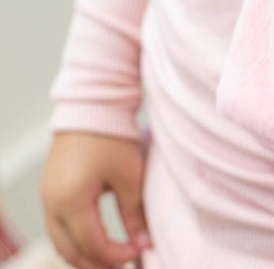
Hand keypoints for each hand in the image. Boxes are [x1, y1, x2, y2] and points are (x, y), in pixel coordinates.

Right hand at [41, 132, 151, 268]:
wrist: (92, 105)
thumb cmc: (112, 136)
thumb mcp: (129, 174)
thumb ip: (134, 212)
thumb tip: (143, 243)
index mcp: (71, 201)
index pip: (92, 244)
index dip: (115, 255)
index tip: (137, 253)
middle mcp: (52, 203)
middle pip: (69, 251)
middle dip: (95, 264)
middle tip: (121, 268)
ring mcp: (47, 197)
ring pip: (60, 242)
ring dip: (82, 255)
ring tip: (109, 260)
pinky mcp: (50, 189)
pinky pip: (57, 226)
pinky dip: (75, 239)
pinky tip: (95, 240)